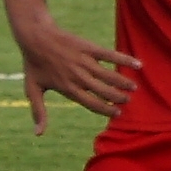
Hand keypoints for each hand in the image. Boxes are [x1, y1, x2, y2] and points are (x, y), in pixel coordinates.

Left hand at [10, 8, 140, 124]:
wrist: (34, 37)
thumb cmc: (33, 64)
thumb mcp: (32, 90)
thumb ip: (38, 112)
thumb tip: (37, 134)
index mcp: (68, 88)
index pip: (92, 103)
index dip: (106, 109)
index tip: (117, 113)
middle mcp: (78, 77)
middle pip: (103, 91)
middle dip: (117, 97)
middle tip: (128, 100)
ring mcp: (84, 61)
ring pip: (109, 75)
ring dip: (123, 82)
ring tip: (134, 87)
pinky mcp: (88, 48)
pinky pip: (110, 55)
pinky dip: (125, 60)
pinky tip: (138, 64)